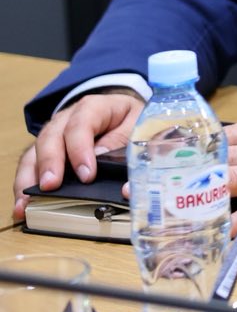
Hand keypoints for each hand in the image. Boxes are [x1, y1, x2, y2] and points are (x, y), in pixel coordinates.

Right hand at [12, 88, 144, 221]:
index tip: (87, 175)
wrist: (120, 111)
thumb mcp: (137, 123)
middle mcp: (66, 118)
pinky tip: (23, 204)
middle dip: (50, 163)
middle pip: (51, 137)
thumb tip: (106, 162)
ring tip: (27, 203)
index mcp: (93, 107)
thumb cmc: (129, 119)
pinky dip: (25, 184)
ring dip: (29, 178)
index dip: (81, 149)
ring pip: (34, 152)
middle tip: (50, 187)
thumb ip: (124, 141)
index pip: (81, 124)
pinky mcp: (45, 151)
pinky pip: (30, 165)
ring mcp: (53, 134)